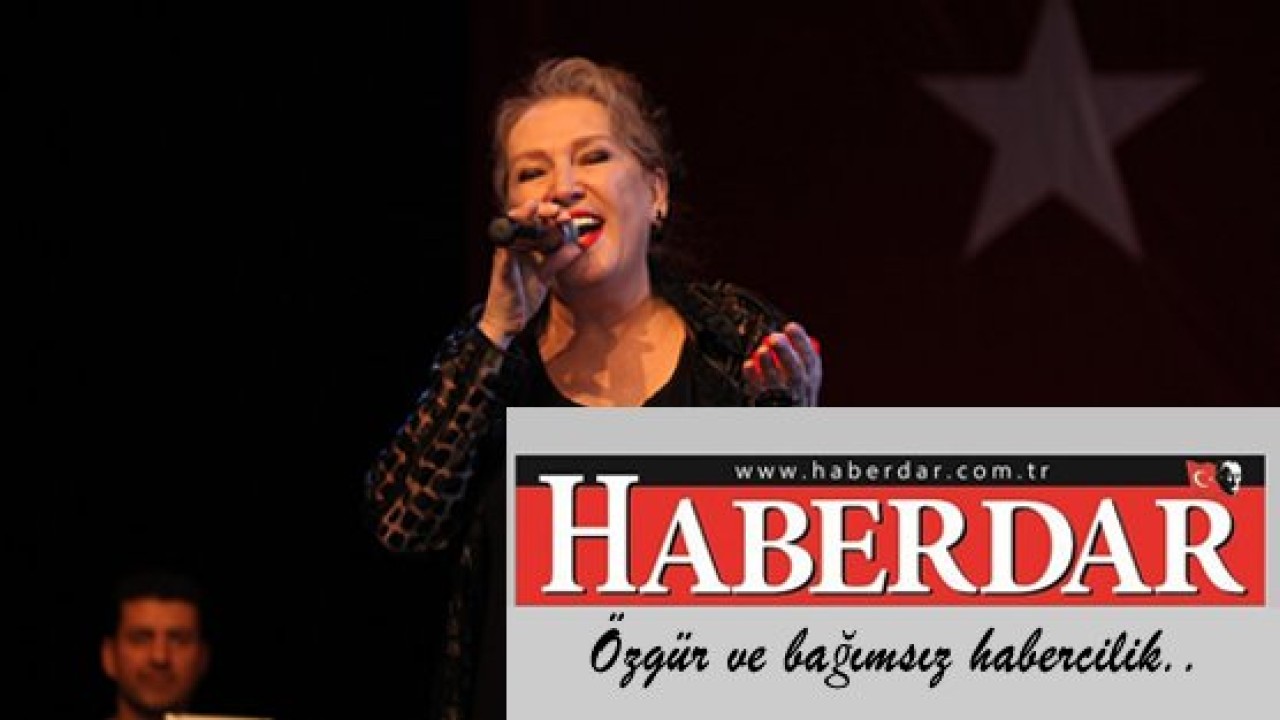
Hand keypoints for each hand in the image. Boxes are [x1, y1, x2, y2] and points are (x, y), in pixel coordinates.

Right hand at [477, 199, 582, 346]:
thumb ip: (558, 261)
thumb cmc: (523, 296)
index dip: (552, 212)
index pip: (538, 222)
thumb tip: (577, 246)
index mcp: (526, 246)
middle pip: (527, 218)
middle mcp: (515, 245)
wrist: (507, 322)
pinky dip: (514, 233)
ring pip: (514, 225)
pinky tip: (524, 224)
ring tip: (543, 208)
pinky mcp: (501, 265)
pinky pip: (507, 245)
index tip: (570, 211)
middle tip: (560, 211)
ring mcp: (506, 253)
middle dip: (543, 209)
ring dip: (529, 215)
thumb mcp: (546, 276)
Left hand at [743, 322, 821, 405]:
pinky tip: (749, 364)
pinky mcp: (764, 401)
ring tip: (763, 351)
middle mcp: (800, 390)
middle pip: (794, 368)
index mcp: (812, 379)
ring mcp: (782, 397)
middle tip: (775, 336)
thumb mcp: (805, 378)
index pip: (810, 358)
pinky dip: (751, 373)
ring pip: (774, 377)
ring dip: (766, 361)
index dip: (800, 340)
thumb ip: (800, 358)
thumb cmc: (794, 394)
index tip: (790, 326)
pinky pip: (755, 385)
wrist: (785, 420)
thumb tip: (789, 330)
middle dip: (785, 350)